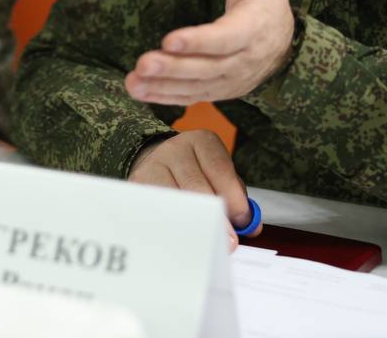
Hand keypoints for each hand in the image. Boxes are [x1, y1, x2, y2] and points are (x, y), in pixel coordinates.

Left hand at [126, 0, 293, 104]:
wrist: (282, 47)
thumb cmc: (267, 7)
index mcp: (253, 32)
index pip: (223, 39)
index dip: (197, 41)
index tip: (169, 40)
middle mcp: (241, 62)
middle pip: (204, 68)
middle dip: (172, 68)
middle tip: (143, 64)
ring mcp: (228, 80)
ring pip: (194, 86)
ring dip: (161, 85)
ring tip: (133, 82)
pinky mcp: (216, 90)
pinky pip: (189, 96)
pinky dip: (163, 96)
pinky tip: (138, 92)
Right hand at [129, 130, 259, 249]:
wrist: (157, 162)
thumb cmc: (197, 174)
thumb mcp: (219, 175)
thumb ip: (236, 197)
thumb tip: (250, 227)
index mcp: (201, 142)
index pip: (219, 168)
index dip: (233, 197)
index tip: (242, 222)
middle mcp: (174, 149)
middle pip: (195, 185)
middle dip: (214, 217)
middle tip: (227, 242)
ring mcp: (152, 165)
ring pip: (173, 199)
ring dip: (191, 224)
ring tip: (205, 244)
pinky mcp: (136, 184)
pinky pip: (155, 209)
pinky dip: (170, 226)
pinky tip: (181, 239)